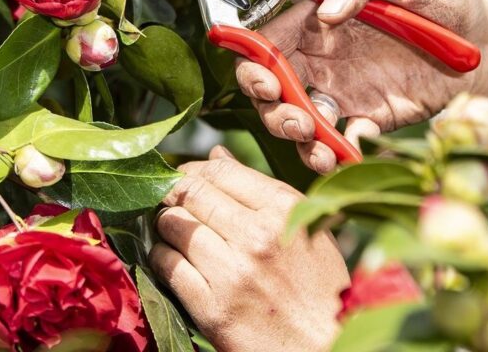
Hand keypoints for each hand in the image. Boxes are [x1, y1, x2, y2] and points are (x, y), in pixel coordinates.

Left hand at [149, 146, 349, 351]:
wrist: (325, 347)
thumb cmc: (320, 285)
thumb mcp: (304, 225)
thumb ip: (261, 188)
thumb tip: (218, 154)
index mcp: (282, 208)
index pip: (221, 170)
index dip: (196, 168)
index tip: (188, 176)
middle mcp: (255, 236)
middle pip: (192, 192)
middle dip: (175, 192)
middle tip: (170, 198)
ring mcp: (232, 272)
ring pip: (174, 225)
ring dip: (166, 223)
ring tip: (171, 227)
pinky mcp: (212, 308)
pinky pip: (167, 266)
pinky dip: (162, 257)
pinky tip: (170, 258)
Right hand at [236, 0, 487, 173]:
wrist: (486, 42)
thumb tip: (325, 13)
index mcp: (316, 21)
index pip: (267, 42)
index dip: (254, 64)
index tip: (267, 82)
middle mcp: (321, 59)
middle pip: (272, 89)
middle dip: (271, 110)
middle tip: (296, 121)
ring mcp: (343, 92)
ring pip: (299, 121)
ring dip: (299, 139)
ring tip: (319, 147)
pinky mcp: (369, 120)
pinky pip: (342, 141)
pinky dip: (341, 150)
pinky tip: (361, 143)